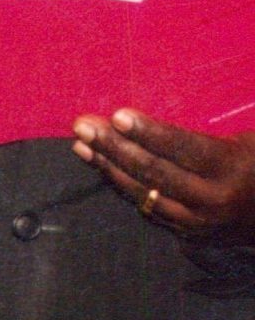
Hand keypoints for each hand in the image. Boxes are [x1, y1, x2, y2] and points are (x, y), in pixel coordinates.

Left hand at [74, 109, 254, 239]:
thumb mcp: (251, 140)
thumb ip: (220, 124)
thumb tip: (183, 86)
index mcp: (232, 168)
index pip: (184, 149)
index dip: (149, 133)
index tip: (118, 115)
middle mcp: (212, 199)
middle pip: (155, 172)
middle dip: (114, 147)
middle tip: (83, 125)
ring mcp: (196, 221)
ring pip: (143, 193)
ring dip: (107, 166)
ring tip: (81, 143)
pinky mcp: (184, 232)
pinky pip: (144, 207)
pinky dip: (118, 185)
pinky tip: (98, 164)